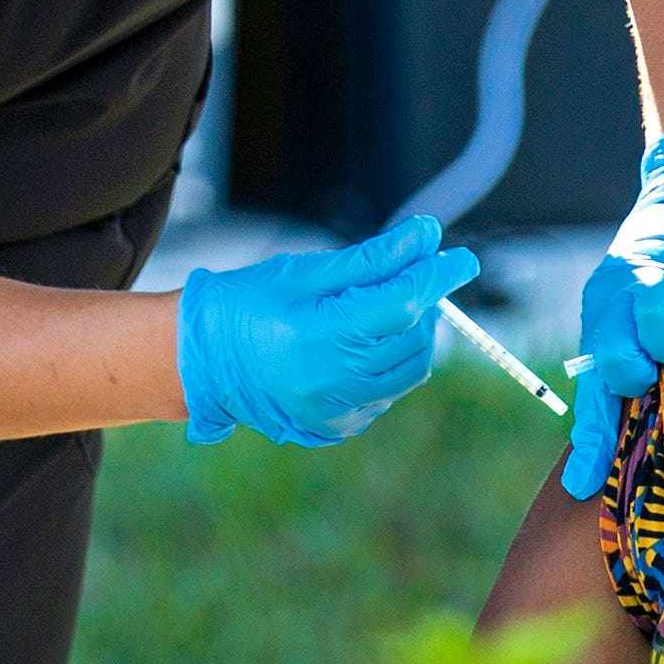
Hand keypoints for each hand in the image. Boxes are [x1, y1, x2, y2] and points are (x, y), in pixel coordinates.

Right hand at [176, 214, 480, 447]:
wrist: (202, 361)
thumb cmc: (247, 304)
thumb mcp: (306, 272)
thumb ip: (371, 259)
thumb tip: (426, 237)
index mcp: (321, 337)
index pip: (402, 303)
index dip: (436, 277)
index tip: (462, 258)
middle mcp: (334, 382)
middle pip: (412, 337)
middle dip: (422, 303)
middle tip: (411, 277)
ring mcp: (337, 410)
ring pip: (409, 369)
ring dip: (413, 335)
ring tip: (387, 309)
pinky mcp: (338, 425)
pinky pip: (388, 391)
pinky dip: (391, 363)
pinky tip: (364, 343)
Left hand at [562, 114, 663, 496]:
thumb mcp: (647, 313)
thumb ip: (642, 363)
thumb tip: (638, 436)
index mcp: (601, 314)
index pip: (592, 390)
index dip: (591, 443)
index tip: (584, 489)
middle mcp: (619, 296)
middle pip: (615, 361)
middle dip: (641, 376)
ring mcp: (659, 277)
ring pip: (658, 333)